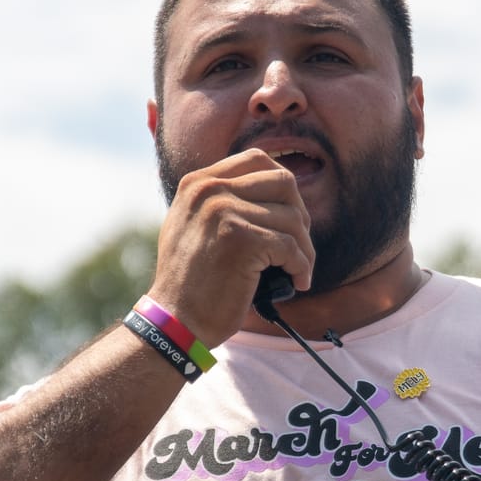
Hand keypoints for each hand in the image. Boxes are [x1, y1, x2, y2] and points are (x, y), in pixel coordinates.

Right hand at [144, 149, 318, 345]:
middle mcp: (209, 189)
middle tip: (299, 246)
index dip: (283, 187)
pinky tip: (298, 281)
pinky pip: (291, 246)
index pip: (257, 159)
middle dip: (300, 215)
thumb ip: (221, 202)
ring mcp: (224, 211)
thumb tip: (275, 196)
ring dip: (305, 248)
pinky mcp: (241, 239)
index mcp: (198, 182)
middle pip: (284, 182)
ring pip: (293, 218)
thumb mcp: (194, 226)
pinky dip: (302, 266)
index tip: (289, 215)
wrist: (175, 320)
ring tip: (298, 270)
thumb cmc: (190, 283)